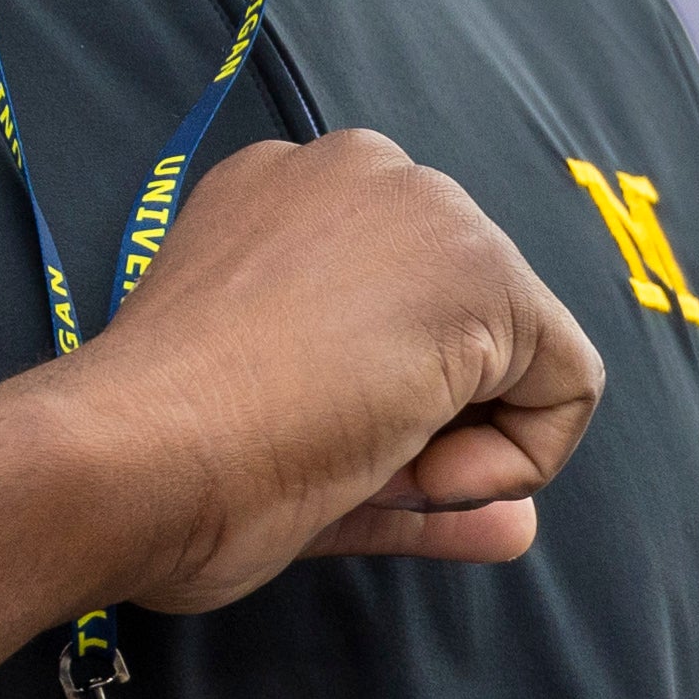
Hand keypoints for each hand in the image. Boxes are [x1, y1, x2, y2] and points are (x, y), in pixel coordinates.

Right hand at [0, 130, 604, 698]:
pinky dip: (515, 458)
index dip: (375, 402)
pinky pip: (568, 386)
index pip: (392, 306)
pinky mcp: (480, 270)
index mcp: (279, 195)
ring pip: (517, 350)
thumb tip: (518, 527)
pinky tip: (411, 460)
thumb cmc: (166, 453)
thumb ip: (410, 479)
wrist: (130, 453)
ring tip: (364, 459)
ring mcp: (424, 211)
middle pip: (462, 320)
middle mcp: (355, 171)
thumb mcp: (301, 452)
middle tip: (336, 458)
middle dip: (427, 415)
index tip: (307, 439)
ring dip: (459, 438)